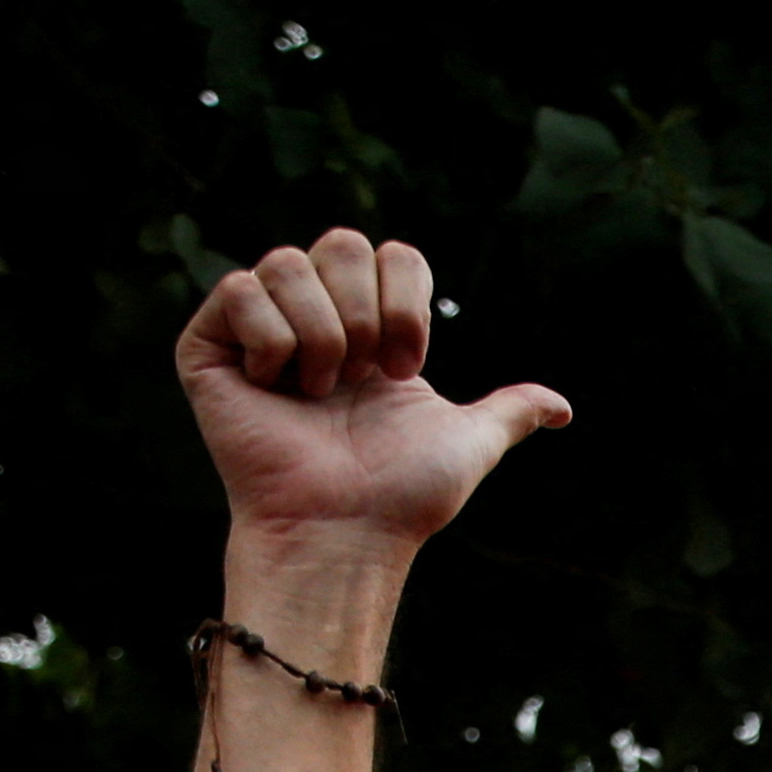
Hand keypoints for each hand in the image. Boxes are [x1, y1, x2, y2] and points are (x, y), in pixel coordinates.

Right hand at [176, 231, 568, 563]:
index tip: (405, 370)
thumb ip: (509, 412)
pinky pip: (239, 290)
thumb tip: (562, 408)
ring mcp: (258, 330)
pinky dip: (271, 342)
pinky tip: (274, 388)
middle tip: (363, 380)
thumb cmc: (401, 493)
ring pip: (288, 262)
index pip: (391, 253)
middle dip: (368, 315)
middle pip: (342, 243)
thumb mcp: (469, 442)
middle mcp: (314, 317)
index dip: (407, 304)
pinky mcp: (208, 346)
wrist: (345, 528)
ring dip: (323, 336)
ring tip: (319, 394)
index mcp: (369, 328)